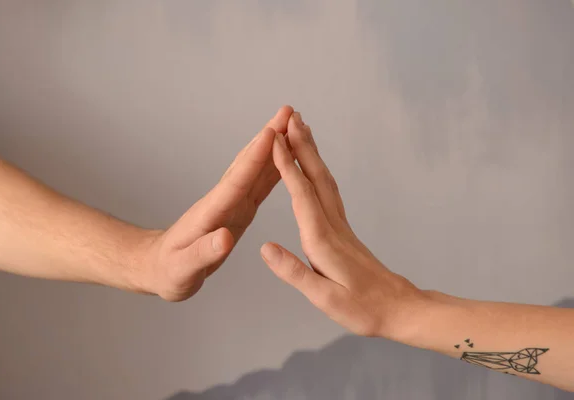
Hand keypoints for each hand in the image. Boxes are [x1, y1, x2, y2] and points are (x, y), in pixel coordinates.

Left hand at [135, 106, 293, 300]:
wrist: (159, 268)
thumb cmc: (169, 271)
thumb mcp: (184, 269)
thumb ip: (204, 252)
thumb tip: (225, 239)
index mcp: (212, 212)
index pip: (237, 180)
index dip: (256, 156)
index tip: (272, 132)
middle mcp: (223, 201)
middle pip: (249, 163)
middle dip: (270, 136)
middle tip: (288, 111)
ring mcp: (231, 203)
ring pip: (256, 168)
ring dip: (275, 146)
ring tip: (293, 125)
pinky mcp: (237, 210)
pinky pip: (259, 184)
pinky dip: (274, 168)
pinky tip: (287, 158)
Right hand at [260, 113, 424, 337]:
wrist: (400, 309)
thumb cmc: (363, 309)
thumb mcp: (324, 298)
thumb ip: (294, 272)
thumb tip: (264, 247)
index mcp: (323, 241)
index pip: (301, 196)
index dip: (287, 167)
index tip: (274, 140)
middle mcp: (333, 226)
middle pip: (316, 177)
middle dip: (302, 145)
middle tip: (289, 117)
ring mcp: (341, 225)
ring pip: (325, 180)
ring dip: (312, 152)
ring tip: (301, 129)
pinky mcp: (344, 229)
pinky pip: (329, 190)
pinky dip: (319, 170)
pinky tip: (314, 165)